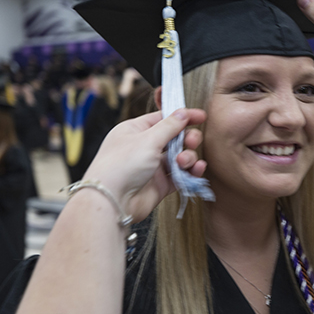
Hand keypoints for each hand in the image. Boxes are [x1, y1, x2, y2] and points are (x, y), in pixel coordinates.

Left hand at [83, 109, 206, 220]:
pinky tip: (196, 170)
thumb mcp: (147, 139)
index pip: (163, 118)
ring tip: (184, 162)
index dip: (183, 117)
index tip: (201, 117)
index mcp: (136, 131)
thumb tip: (183, 112)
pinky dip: (190, 172)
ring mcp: (152, 166)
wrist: (112, 201)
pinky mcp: (160, 185)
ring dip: (188, 157)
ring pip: (180, 157)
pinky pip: (181, 175)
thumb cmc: (121, 165)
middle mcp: (144, 147)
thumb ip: (169, 126)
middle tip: (192, 142)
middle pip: (175, 138)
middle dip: (187, 139)